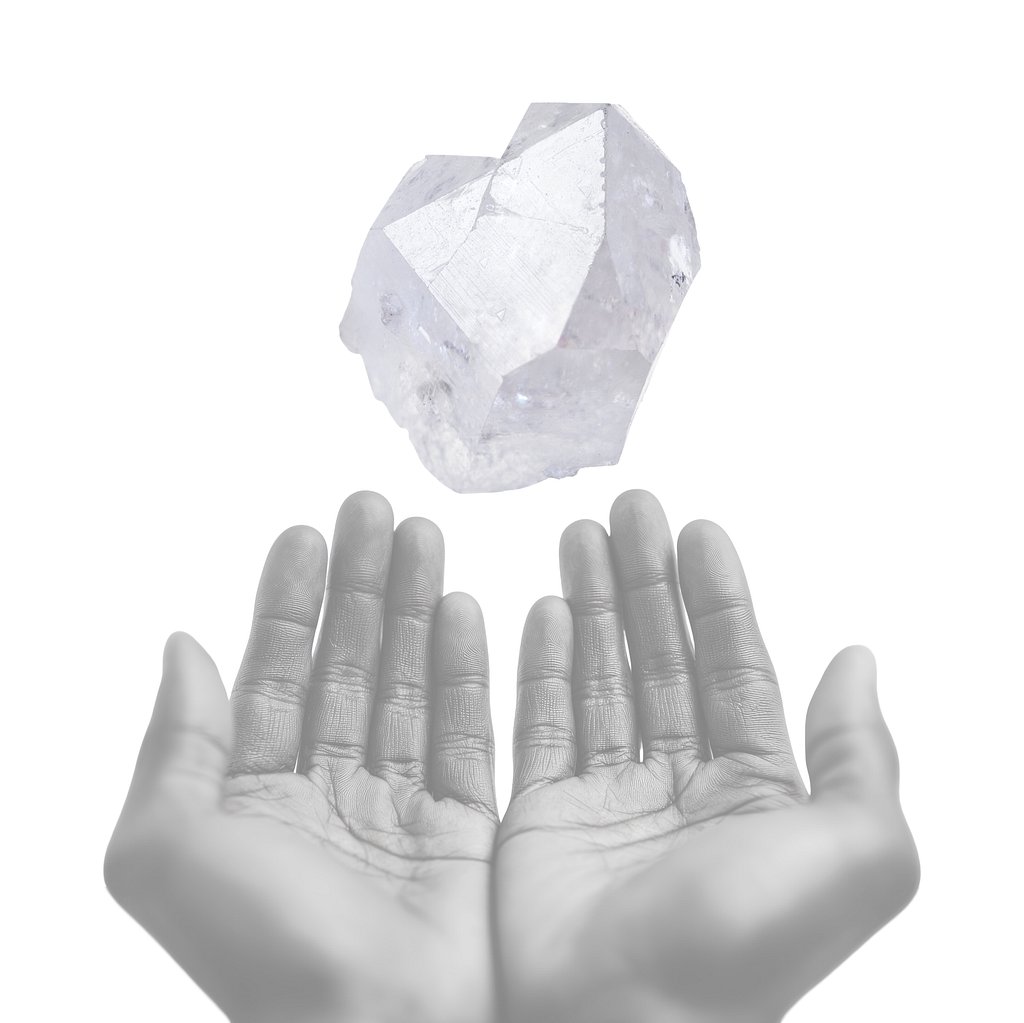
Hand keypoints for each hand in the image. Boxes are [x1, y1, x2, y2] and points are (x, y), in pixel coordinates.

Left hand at [105, 492, 497, 1022]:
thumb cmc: (263, 953)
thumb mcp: (167, 847)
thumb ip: (175, 743)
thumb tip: (181, 648)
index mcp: (252, 800)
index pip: (273, 675)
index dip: (287, 601)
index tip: (307, 535)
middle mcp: (324, 794)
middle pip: (346, 663)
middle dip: (359, 585)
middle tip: (375, 510)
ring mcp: (396, 807)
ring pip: (405, 682)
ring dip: (413, 607)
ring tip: (423, 536)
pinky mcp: (461, 825)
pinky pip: (464, 728)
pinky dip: (463, 668)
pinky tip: (464, 607)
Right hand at [496, 490, 918, 1022]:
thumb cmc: (745, 946)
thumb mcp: (855, 855)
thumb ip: (860, 755)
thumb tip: (856, 660)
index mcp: (758, 791)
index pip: (734, 667)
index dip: (716, 596)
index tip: (696, 530)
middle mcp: (684, 787)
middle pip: (663, 657)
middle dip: (646, 581)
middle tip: (628, 511)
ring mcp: (609, 799)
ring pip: (602, 677)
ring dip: (591, 604)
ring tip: (579, 536)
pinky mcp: (543, 817)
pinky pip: (541, 721)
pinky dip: (541, 663)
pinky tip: (541, 606)